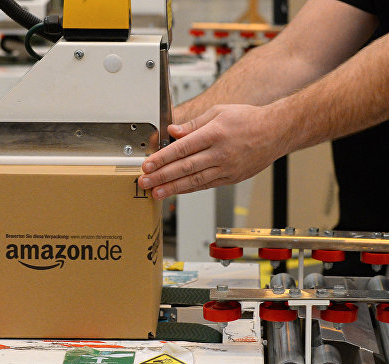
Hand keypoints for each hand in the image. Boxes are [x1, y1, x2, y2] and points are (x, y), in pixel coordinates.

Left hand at [139, 104, 288, 198]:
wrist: (277, 131)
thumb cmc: (248, 119)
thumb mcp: (219, 112)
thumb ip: (193, 124)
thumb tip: (172, 131)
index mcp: (215, 133)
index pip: (183, 148)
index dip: (163, 159)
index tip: (148, 165)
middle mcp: (220, 152)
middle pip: (185, 167)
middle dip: (162, 176)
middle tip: (144, 182)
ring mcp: (227, 167)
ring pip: (195, 180)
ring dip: (173, 188)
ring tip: (156, 193)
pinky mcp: (231, 177)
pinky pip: (206, 185)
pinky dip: (189, 189)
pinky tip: (175, 191)